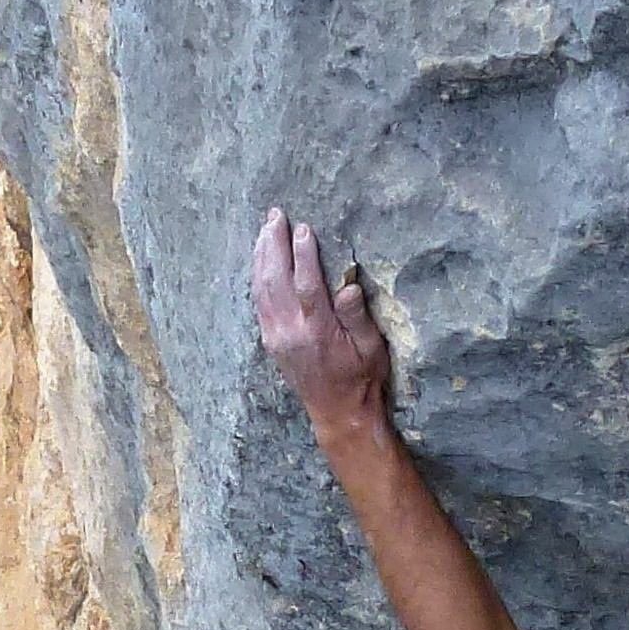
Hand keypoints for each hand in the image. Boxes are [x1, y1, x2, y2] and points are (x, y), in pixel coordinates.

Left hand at [254, 210, 393, 451]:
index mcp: (318, 332)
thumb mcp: (371, 349)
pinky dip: (257, 277)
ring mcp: (276, 337)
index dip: (302, 254)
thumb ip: (357, 317)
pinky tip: (260, 260)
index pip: (305, 284)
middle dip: (274, 245)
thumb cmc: (362, 378)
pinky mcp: (271, 341)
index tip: (304, 228)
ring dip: (262, 256)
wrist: (338, 413)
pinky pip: (258, 302)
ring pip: (261, 289)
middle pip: (275, 280)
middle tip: (275, 216)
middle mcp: (291, 333)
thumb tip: (349, 286)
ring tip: (265, 229)